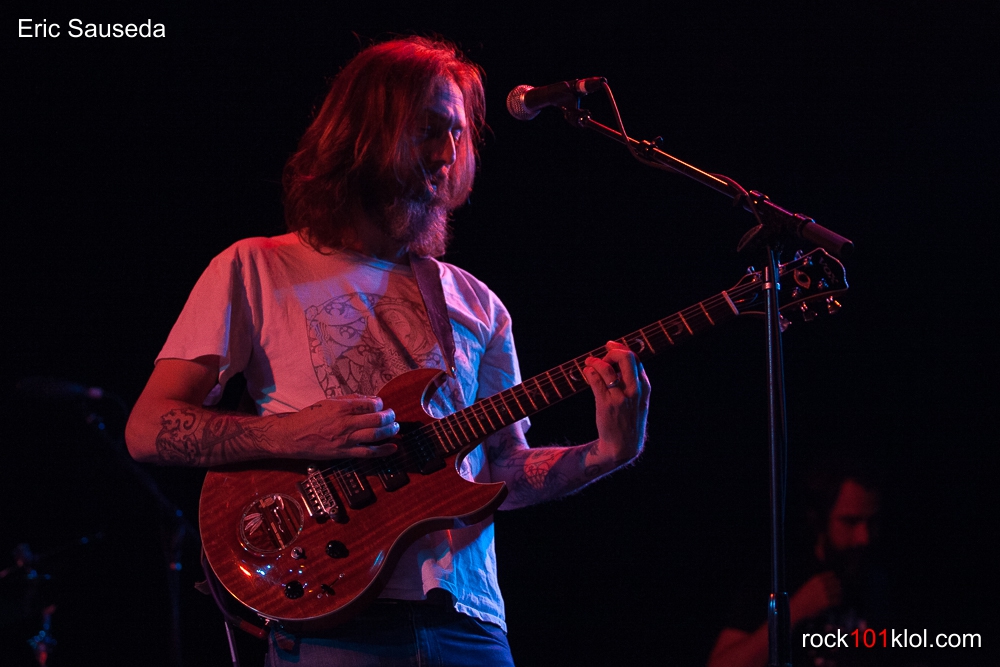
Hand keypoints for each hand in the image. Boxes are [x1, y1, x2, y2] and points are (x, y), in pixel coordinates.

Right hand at [277, 395, 398, 458]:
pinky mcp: (345, 452)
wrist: (293, 436)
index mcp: (342, 407)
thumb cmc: (310, 417)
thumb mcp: (329, 402)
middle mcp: (346, 423)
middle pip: (377, 419)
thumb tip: (369, 399)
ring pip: (376, 435)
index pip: (370, 404)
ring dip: (390, 431)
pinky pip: (368, 452)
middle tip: (392, 415)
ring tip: (395, 427)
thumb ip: (350, 400)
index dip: (380, 403)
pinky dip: (383, 450)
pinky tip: (393, 447)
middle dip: (390, 416)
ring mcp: (346, 439)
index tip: (380, 405)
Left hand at [583, 341, 650, 464]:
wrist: (623, 446)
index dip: (621, 348)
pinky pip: (595, 381)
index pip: (635, 359)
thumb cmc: (628, 419)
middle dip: (612, 352)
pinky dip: (589, 372)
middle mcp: (634, 390)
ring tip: (589, 362)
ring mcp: (620, 398)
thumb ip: (632, 380)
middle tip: (603, 356)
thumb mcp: (638, 399)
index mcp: (644, 387)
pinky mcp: (606, 405)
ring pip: (607, 369)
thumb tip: (618, 358)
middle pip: (626, 358)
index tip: (610, 346)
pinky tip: (587, 372)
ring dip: (595, 362)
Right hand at [790, 571, 841, 623]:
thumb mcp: (809, 584)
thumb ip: (819, 581)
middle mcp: (821, 585)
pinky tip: (835, 602)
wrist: (798, 607)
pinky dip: (838, 601)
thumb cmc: (803, 596)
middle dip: (837, 586)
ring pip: (838, 591)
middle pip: (837, 582)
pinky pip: (837, 600)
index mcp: (816, 579)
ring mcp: (825, 593)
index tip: (834, 582)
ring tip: (837, 596)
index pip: (831, 574)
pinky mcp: (827, 602)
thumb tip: (830, 581)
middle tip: (837, 590)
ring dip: (839, 593)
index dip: (834, 578)